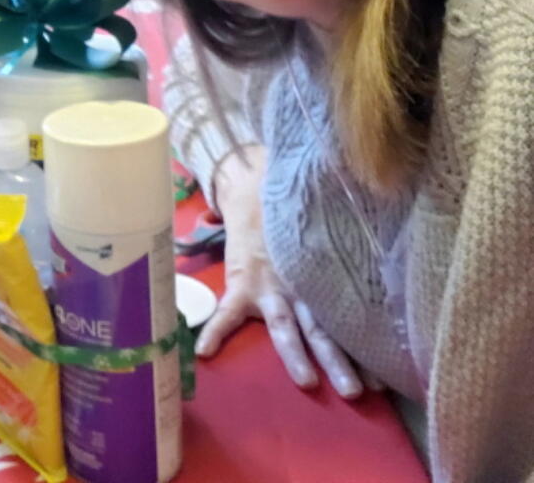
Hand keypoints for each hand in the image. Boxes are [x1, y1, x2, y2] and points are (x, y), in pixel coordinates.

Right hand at [196, 145, 364, 398]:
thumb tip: (381, 296)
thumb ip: (341, 271)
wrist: (255, 196)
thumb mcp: (323, 246)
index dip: (364, 351)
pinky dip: (214, 331)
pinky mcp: (240, 285)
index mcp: (320, 285)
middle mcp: (299, 290)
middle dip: (337, 362)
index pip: (346, 322)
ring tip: (306, 382)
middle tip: (354, 392)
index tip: (384, 382)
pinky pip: (225, 313)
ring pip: (284, 327)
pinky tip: (204, 352)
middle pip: (321, 332)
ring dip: (295, 355)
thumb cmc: (291, 227)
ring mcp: (268, 289)